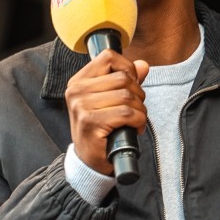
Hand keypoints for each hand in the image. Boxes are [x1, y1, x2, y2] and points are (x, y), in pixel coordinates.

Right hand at [64, 51, 149, 174]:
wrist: (90, 162)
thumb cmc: (101, 130)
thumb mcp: (111, 101)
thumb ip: (127, 81)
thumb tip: (143, 65)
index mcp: (78, 81)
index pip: (108, 57)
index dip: (127, 68)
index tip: (131, 86)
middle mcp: (76, 90)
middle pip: (122, 77)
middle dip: (138, 94)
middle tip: (136, 109)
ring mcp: (81, 106)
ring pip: (127, 95)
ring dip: (140, 109)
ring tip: (135, 120)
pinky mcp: (91, 121)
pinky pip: (127, 113)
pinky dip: (139, 120)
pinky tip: (135, 128)